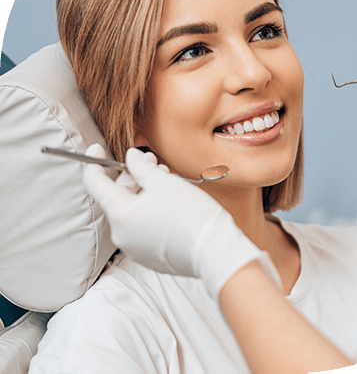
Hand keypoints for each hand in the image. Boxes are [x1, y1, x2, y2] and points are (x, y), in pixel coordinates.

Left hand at [83, 144, 280, 298]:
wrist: (214, 250)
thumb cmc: (190, 214)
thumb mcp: (164, 182)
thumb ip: (141, 167)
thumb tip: (130, 157)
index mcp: (120, 214)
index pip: (95, 185)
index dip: (94, 163)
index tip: (97, 149)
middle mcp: (121, 234)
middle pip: (117, 198)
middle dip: (131, 176)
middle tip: (150, 161)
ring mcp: (134, 248)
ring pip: (131, 212)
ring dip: (142, 193)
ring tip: (164, 179)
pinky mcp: (148, 256)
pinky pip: (141, 228)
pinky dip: (148, 211)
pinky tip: (167, 201)